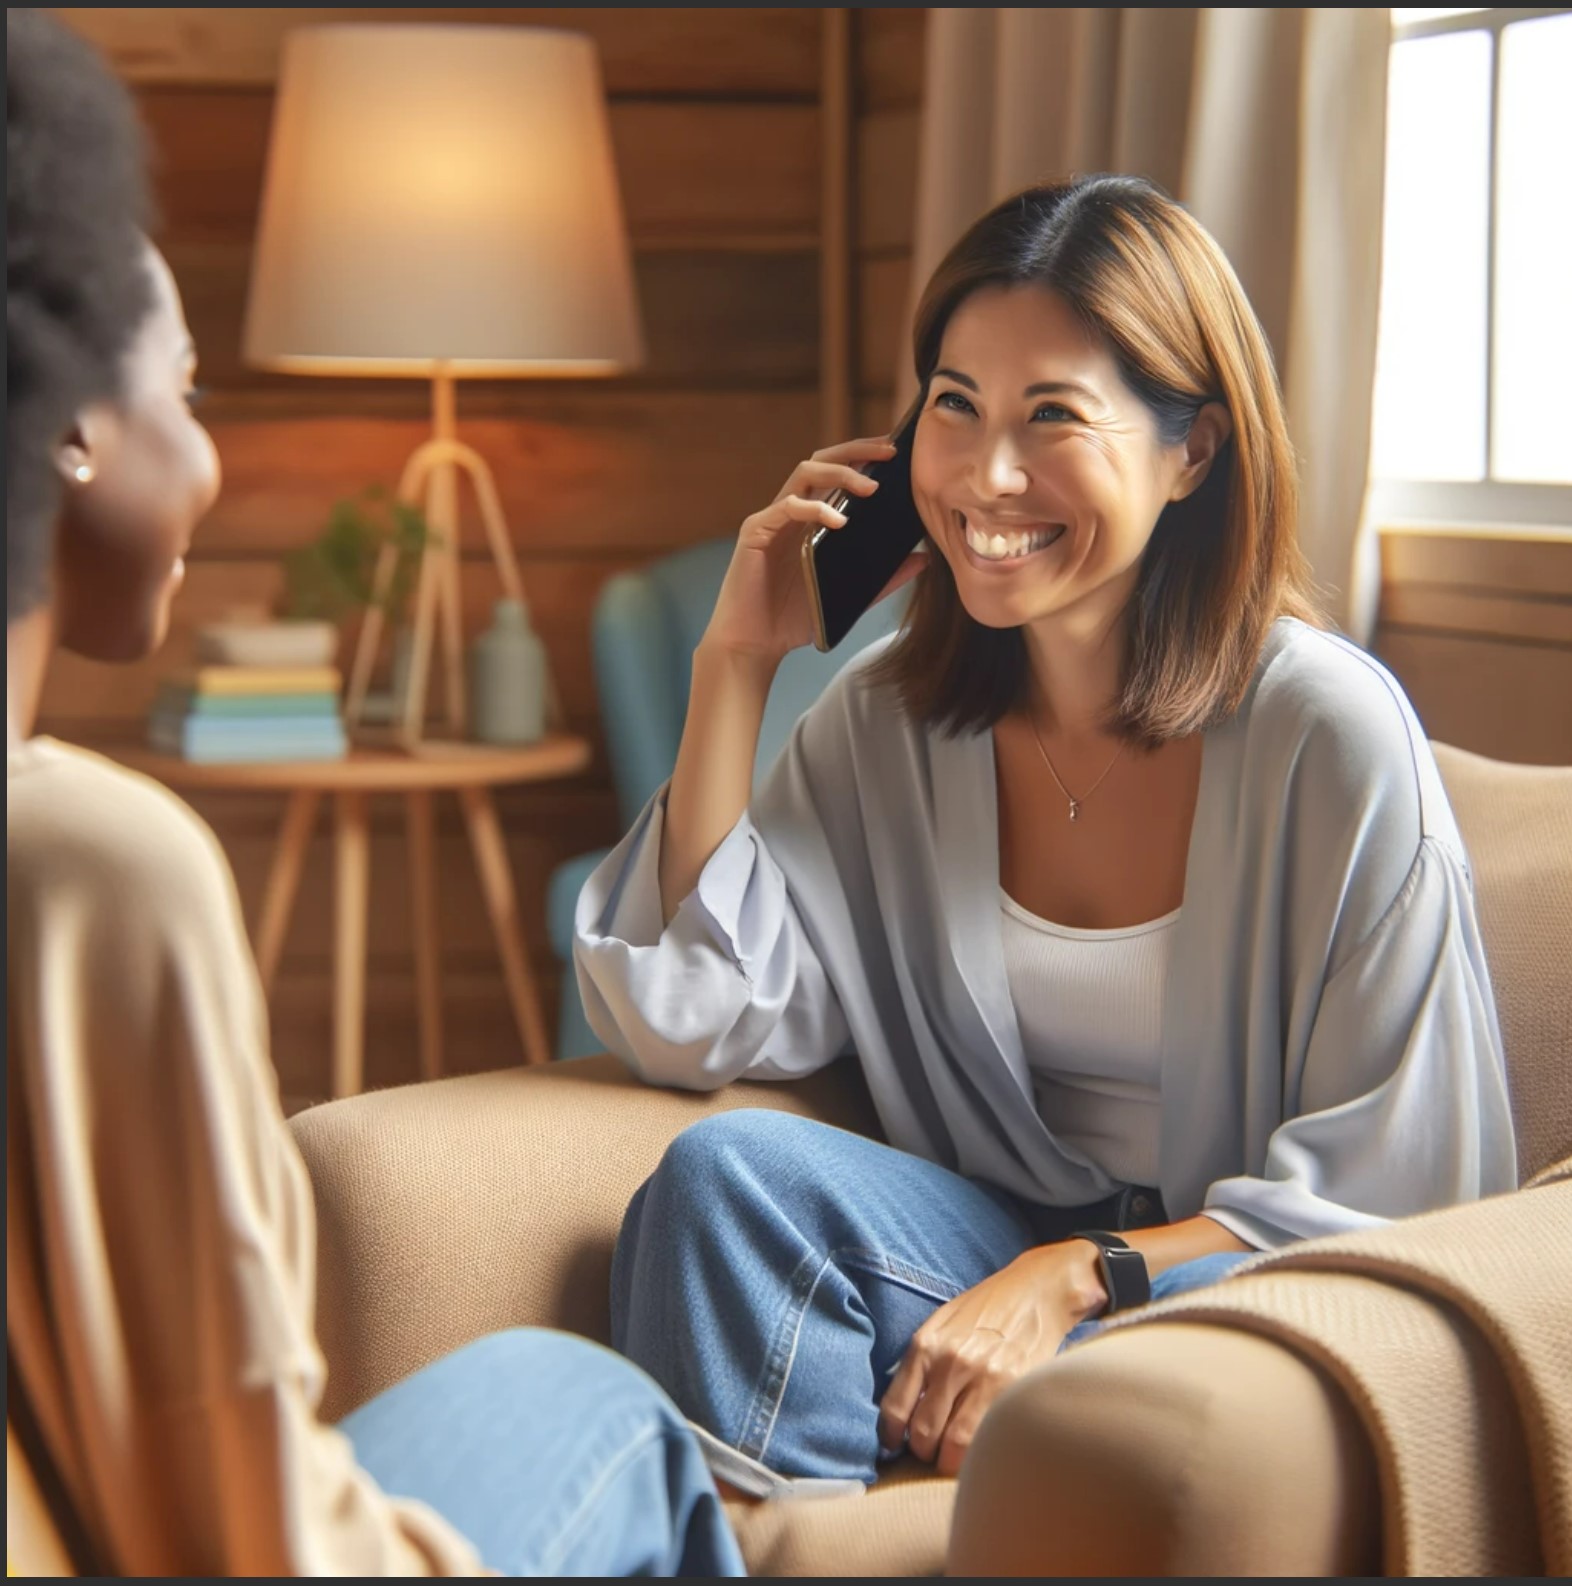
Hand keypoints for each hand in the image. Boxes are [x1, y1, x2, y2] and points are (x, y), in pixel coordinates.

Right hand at [701, 436, 927, 665]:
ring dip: (840, 473)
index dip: (864, 457)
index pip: (837, 473)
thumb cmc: (794, 619)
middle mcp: (790, 511)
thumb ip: (884, 578)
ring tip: (870, 487)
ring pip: (804, 473)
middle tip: (889, 452)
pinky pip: (787, 507)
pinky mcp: (755, 532)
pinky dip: (815, 508)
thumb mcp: (849, 594)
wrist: (754, 645)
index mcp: (810, 519)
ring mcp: (772, 518)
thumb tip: (923, 559)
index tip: (896, 452)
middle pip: (821, 460)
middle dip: (856, 451)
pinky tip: (839, 521)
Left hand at [877, 1241, 1106, 1476]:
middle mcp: (951, 1364)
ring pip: (955, 1447)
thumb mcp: (941, 1323)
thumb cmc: (985, 1308)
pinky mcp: (1014, 1391)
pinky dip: (980, 1450)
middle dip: (924, 1452)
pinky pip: (988, 1437)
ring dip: (951, 1460)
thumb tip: (902, 1408)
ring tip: (954, 1454)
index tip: (896, 1445)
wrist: (1035, 1292)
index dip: (891, 1437)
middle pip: (924, 1435)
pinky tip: (980, 1445)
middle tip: (931, 1450)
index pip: (896, 1409)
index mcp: (926, 1346)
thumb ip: (920, 1361)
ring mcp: (984, 1380)